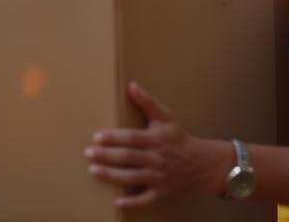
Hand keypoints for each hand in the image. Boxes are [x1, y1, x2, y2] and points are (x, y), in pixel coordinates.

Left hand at [84, 82, 231, 208]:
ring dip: (112, 175)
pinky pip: (145, 199)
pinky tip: (116, 202)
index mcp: (156, 139)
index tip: (97, 137)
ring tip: (93, 171)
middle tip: (88, 153)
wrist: (201, 163)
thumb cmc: (178, 137)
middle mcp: (156, 158)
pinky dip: (132, 202)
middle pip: (129, 157)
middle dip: (107, 156)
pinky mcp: (161, 192)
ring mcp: (158, 176)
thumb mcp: (166, 116)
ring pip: (132, 177)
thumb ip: (147, 101)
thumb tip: (130, 85)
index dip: (114, 137)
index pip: (132, 138)